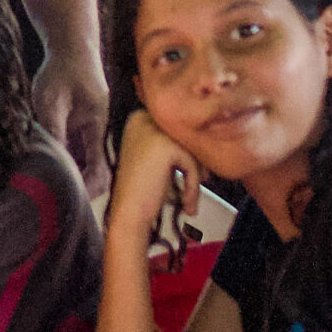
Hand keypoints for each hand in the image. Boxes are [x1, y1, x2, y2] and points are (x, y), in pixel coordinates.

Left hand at [31, 54, 111, 193]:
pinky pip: (77, 155)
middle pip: (96, 172)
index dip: (86, 187)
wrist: (71, 48)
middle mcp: (98, 133)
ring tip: (47, 188)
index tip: (68, 198)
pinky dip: (65, 164)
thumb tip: (50, 163)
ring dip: (71, 177)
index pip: (98, 167)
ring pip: (86, 165)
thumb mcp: (51, 100)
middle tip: (55, 201)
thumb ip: (53, 131)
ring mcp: (90, 132)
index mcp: (97, 125)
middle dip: (80, 189)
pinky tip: (44, 168)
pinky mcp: (81, 130)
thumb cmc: (61, 70)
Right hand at [107, 110, 202, 245]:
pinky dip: (193, 186)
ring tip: (189, 198)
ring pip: (191, 148)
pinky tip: (186, 203)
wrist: (127, 213)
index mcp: (138, 118)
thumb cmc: (141, 191)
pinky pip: (191, 163)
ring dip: (196, 175)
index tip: (196, 172)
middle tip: (200, 182)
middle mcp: (143, 118)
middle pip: (185, 136)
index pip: (177, 128)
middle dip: (196, 162)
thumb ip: (174, 142)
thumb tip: (204, 139)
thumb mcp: (154, 157)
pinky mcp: (164, 145)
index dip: (189, 151)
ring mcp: (153, 130)